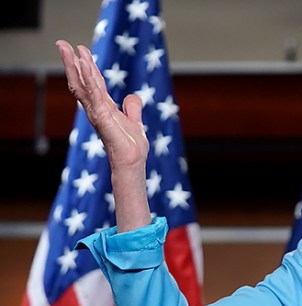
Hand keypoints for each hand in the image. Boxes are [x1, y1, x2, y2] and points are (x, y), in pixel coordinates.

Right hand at [56, 41, 150, 230]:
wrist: (133, 162)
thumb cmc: (132, 147)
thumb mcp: (135, 122)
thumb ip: (132, 109)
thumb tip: (132, 96)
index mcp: (104, 107)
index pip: (93, 83)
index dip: (87, 66)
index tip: (81, 50)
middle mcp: (96, 108)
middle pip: (81, 81)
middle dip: (72, 62)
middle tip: (63, 43)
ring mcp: (97, 113)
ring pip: (82, 85)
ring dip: (75, 67)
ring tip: (69, 49)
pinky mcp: (102, 117)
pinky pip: (94, 94)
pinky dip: (88, 79)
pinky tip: (84, 66)